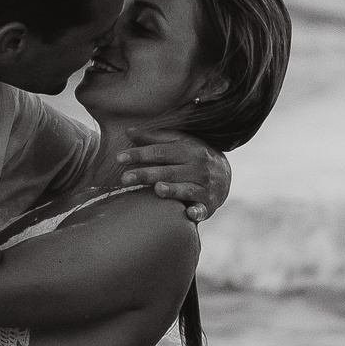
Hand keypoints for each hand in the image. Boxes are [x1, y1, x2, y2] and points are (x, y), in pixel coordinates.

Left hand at [114, 128, 230, 221]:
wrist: (225, 172)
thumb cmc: (193, 156)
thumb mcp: (178, 142)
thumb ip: (153, 139)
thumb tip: (129, 132)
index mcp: (187, 150)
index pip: (160, 152)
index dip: (140, 154)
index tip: (120, 158)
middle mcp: (197, 167)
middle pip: (168, 171)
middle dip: (146, 174)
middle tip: (124, 179)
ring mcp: (204, 186)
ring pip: (186, 189)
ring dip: (173, 190)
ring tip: (158, 189)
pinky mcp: (208, 204)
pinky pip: (202, 209)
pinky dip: (197, 211)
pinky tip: (190, 213)